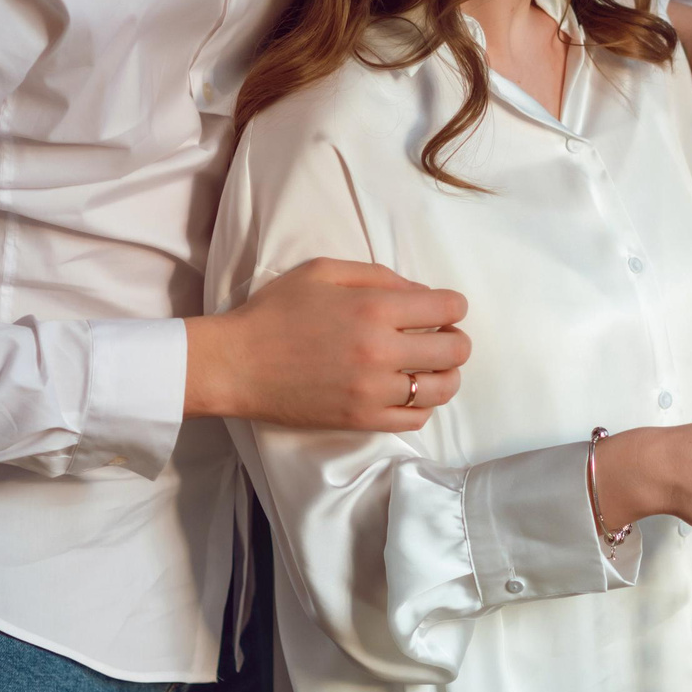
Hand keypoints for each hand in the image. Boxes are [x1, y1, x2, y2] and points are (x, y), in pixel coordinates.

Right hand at [186, 259, 469, 431]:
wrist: (236, 364)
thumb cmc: (275, 311)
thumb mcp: (323, 271)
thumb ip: (378, 275)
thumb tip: (420, 292)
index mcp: (375, 307)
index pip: (448, 308)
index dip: (452, 305)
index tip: (441, 309)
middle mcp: (382, 350)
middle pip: (455, 350)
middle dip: (455, 339)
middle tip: (439, 337)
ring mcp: (374, 390)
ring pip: (443, 388)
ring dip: (445, 374)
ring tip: (429, 367)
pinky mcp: (362, 419)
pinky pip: (416, 418)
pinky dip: (422, 404)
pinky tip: (408, 391)